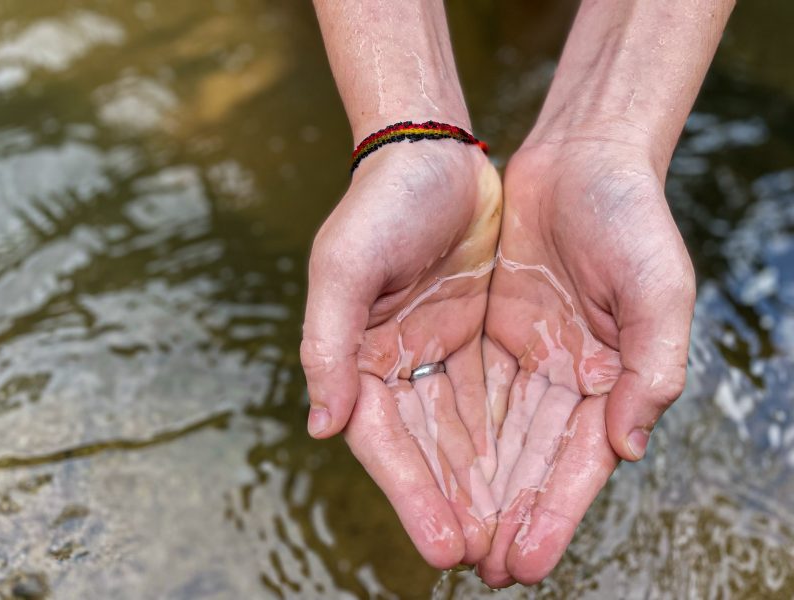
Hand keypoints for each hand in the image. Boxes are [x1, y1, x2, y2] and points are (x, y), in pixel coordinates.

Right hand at [300, 142, 501, 566]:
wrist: (436, 155)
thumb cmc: (380, 205)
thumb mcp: (343, 265)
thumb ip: (327, 343)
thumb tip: (322, 426)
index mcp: (359, 359)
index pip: (386, 444)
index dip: (413, 497)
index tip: (445, 545)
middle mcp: (398, 367)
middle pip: (430, 453)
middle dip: (458, 508)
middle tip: (491, 563)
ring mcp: (440, 355)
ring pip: (467, 437)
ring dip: (488, 488)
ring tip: (515, 540)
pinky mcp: (478, 339)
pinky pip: (498, 401)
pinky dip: (510, 441)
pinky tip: (532, 480)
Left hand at [477, 139, 695, 585]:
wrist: (579, 156)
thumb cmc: (629, 215)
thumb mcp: (659, 288)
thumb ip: (652, 369)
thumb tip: (626, 447)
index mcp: (611, 375)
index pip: (578, 461)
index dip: (552, 513)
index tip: (525, 560)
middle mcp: (567, 374)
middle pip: (531, 458)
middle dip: (507, 513)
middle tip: (480, 567)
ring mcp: (527, 353)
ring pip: (495, 433)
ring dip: (476, 485)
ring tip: (453, 536)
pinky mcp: (490, 328)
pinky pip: (468, 388)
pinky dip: (455, 429)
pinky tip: (437, 469)